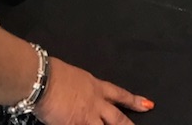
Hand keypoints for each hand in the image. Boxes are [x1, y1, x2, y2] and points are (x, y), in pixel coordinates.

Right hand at [34, 57, 153, 124]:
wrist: (43, 80)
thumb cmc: (54, 74)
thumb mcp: (75, 78)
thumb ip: (81, 88)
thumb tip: (79, 94)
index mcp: (96, 86)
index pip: (120, 94)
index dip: (134, 101)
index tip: (148, 105)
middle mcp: (96, 102)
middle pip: (118, 117)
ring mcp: (87, 116)